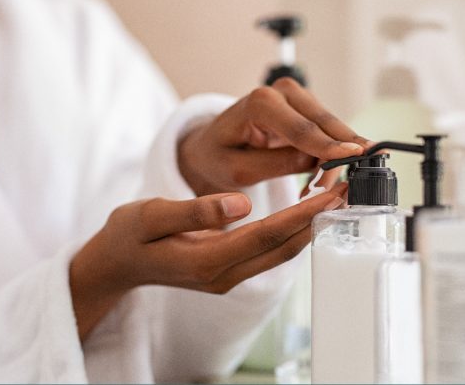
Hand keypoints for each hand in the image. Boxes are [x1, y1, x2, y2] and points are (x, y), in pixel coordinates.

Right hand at [69, 182, 346, 339]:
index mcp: (207, 261)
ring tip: (334, 193)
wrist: (117, 264)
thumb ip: (194, 212)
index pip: (266, 236)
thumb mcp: (149, 216)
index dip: (301, 215)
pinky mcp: (230, 270)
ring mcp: (229, 276)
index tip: (332, 192)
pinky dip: (292, 229)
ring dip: (310, 224)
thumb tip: (240, 204)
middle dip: (318, 218)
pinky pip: (270, 250)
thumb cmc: (129, 236)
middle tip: (347, 187)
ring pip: (281, 251)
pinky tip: (304, 208)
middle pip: (283, 248)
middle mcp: (224, 275)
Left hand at [178, 77, 371, 194]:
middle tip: (351, 184)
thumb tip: (316, 162)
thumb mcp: (238, 170)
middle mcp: (282, 91)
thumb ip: (276, 165)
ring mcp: (297, 97)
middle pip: (325, 123)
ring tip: (317, 189)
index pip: (302, 128)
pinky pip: (328, 133)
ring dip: (334, 159)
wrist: (211, 146)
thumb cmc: (218, 157)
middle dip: (341, 153)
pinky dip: (329, 155)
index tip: (355, 156)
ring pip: (332, 129)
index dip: (329, 146)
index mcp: (260, 102)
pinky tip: (318, 178)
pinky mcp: (306, 110)